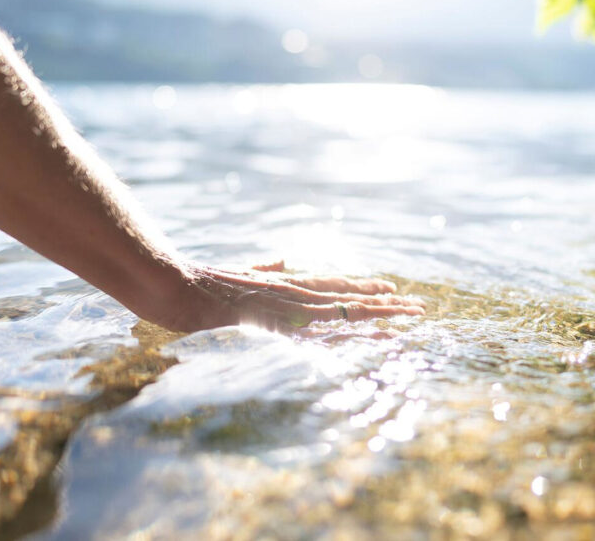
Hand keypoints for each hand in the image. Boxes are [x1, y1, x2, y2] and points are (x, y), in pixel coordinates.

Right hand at [150, 260, 425, 332]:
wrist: (177, 287)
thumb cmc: (202, 284)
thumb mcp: (239, 273)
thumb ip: (263, 268)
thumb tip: (280, 260)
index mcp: (284, 282)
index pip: (333, 283)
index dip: (363, 286)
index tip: (390, 288)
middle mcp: (290, 291)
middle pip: (346, 295)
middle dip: (383, 301)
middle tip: (418, 305)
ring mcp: (283, 305)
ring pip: (341, 309)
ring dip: (376, 313)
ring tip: (406, 315)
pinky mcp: (274, 319)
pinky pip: (317, 329)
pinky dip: (343, 331)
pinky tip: (364, 335)